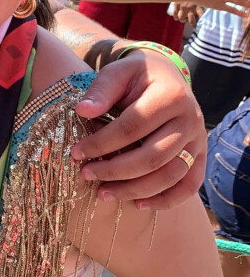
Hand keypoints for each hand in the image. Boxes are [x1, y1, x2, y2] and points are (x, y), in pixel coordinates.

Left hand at [72, 52, 205, 210]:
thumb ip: (101, 91)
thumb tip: (83, 112)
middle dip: (115, 170)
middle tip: (86, 174)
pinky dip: (166, 200)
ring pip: (170, 175)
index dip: (102, 143)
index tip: (76, 152)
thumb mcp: (118, 72)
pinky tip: (137, 203)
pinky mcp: (200, 155)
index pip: (132, 127)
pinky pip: (189, 185)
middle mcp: (190, 120)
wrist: (168, 76)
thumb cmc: (137, 76)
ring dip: (135, 189)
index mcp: (170, 96)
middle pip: (152, 156)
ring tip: (104, 194)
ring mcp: (198, 140)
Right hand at [171, 1, 202, 25]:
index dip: (203, 20)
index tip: (203, 23)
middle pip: (191, 20)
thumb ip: (203, 0)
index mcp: (197, 5)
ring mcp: (182, 7)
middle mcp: (190, 8)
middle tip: (191, 24)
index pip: (201, 15)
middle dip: (191, 23)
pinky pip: (175, 13)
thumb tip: (210, 3)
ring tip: (183, 20)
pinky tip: (176, 18)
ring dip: (182, 20)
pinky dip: (175, 17)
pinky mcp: (176, 5)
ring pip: (182, 18)